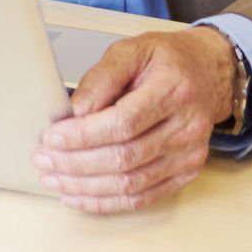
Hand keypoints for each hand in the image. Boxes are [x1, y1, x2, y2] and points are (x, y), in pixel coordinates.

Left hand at [32, 25, 230, 212]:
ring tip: (53, 179)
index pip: (123, 123)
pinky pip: (142, 197)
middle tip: (42, 160)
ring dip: (85, 186)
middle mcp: (187, 126)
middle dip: (75, 164)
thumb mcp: (132, 50)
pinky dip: (106, 202)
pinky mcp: (186, 172)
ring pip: (130, 184)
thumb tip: (75, 111)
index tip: (51, 137)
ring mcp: (189, 154)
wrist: (208, 72)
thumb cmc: (168, 61)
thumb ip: (102, 77)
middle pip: (124, 158)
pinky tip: (79, 195)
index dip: (83, 135)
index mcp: (174, 90)